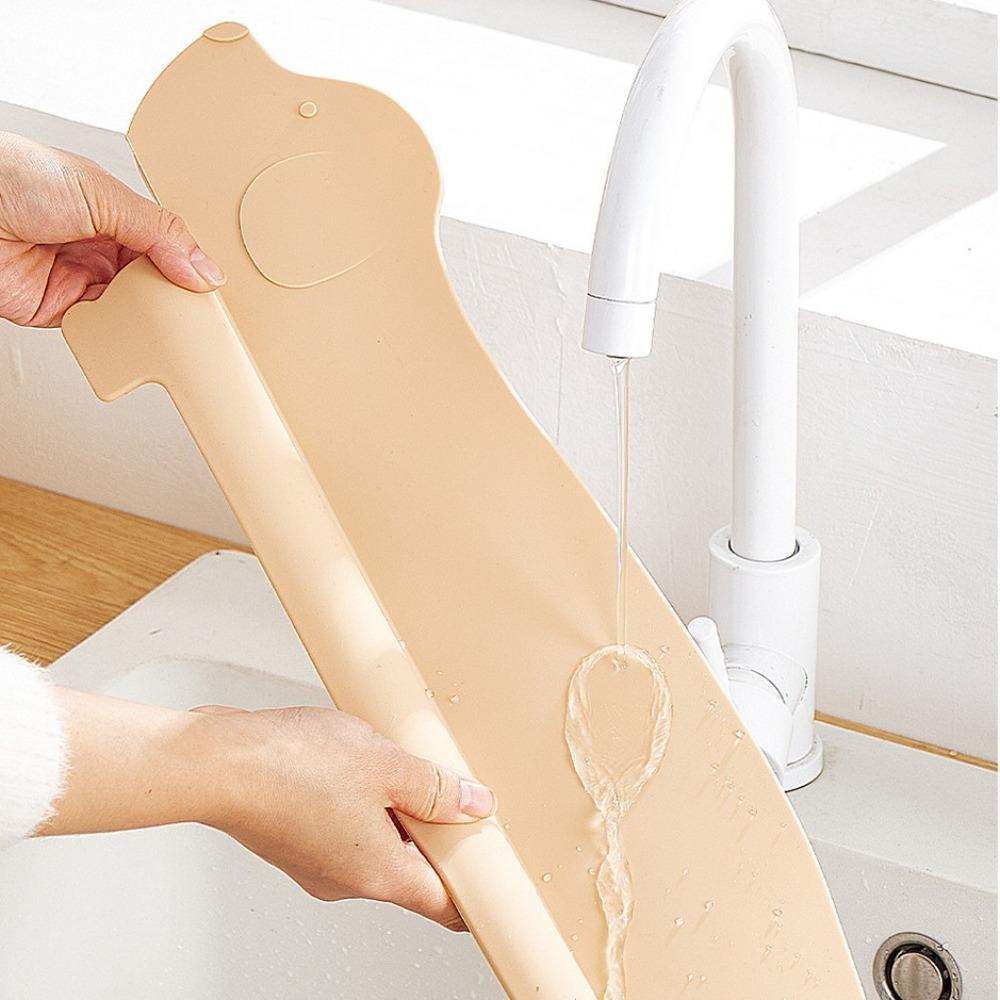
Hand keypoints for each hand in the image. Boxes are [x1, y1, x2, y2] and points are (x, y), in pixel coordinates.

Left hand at [0, 131, 224, 326]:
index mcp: (114, 211)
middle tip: (194, 308)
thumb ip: (159, 232)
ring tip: (168, 321)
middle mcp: (97, 246)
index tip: (210, 285)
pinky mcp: (58, 311)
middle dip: (173, 295)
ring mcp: (79, 279)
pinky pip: (99, 331)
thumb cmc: (11, 176)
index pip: (166, 246)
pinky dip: (117, 335)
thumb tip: (204, 268)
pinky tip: (131, 330)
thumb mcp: (102, 193)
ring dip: (149, 317)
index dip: (189, 265)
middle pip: (153, 282)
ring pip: (132, 309)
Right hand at [40, 689, 494, 931]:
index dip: (476, 888)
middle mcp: (348, 881)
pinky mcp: (296, 842)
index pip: (446, 904)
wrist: (215, 762)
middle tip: (443, 784)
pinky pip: (345, 829)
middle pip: (413, 869)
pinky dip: (360, 802)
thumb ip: (435, 789)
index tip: (493, 865)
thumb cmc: (290, 766)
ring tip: (389, 761)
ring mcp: (318, 864)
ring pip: (377, 844)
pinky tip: (351, 763)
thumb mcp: (385, 764)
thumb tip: (472, 804)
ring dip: (393, 808)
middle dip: (433, 829)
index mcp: (379, 873)